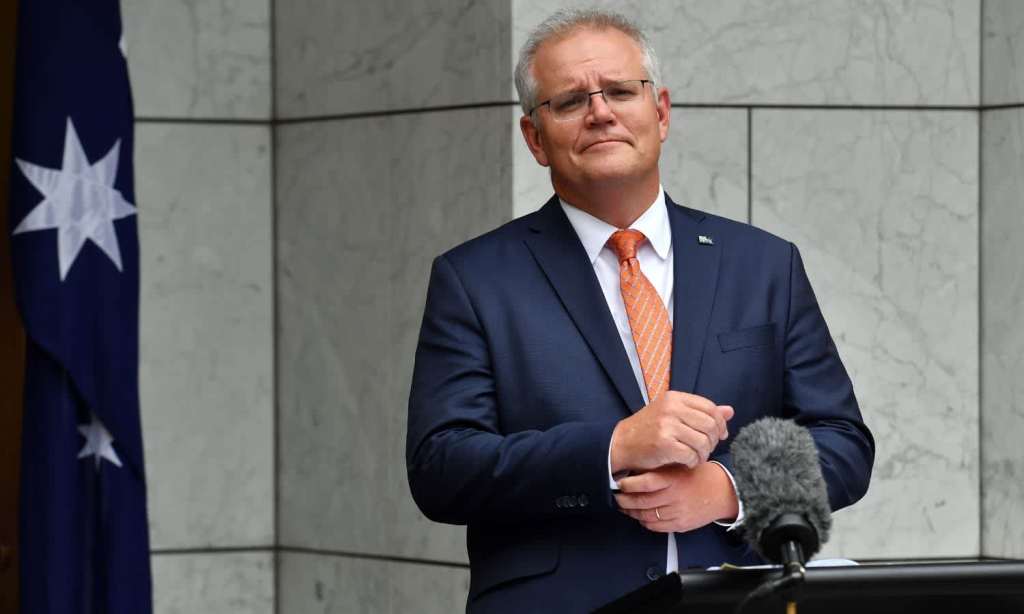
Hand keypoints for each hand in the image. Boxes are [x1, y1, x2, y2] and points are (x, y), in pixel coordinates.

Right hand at [610, 391, 732, 472]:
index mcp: (674, 398)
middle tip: (705, 449)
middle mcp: (671, 408)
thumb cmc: (648, 430)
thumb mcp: (672, 414)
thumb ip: (701, 412)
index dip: (720, 423)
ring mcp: (667, 425)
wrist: (621, 444)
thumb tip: (730, 411)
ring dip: (703, 454)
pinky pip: (691, 455)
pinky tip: (686, 463)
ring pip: (703, 442)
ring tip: (695, 457)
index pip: (710, 407)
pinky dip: (693, 462)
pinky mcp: (664, 444)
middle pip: (710, 425)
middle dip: (712, 441)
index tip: (719, 435)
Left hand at [614, 463, 738, 532]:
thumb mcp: (680, 465)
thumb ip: (660, 469)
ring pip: (646, 516)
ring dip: (632, 512)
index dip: (629, 485)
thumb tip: (633, 471)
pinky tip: (641, 515)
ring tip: (625, 506)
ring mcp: (678, 513)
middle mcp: (675, 497)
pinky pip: (656, 527)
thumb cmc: (699, 476)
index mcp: (674, 479)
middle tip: (617, 496)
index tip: (620, 483)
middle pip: (642, 502)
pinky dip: (645, 522)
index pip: (646, 483)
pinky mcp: (681, 525)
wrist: (723, 492)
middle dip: (624, 500)